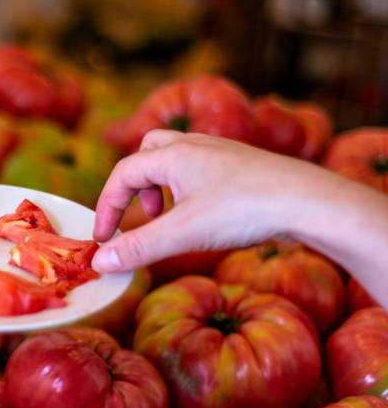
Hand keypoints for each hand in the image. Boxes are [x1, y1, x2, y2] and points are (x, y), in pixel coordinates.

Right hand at [91, 129, 351, 271]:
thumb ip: (138, 247)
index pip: (123, 174)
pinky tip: (204, 216)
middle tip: (144, 215)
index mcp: (173, 154)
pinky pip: (200, 168)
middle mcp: (194, 145)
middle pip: (147, 152)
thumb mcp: (182, 234)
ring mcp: (220, 152)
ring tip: (171, 218)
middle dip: (135, 185)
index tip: (104, 238)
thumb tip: (99, 262)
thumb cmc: (243, 210)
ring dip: (162, 186)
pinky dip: (187, 190)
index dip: (107, 207)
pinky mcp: (241, 165)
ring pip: (175, 158)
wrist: (309, 201)